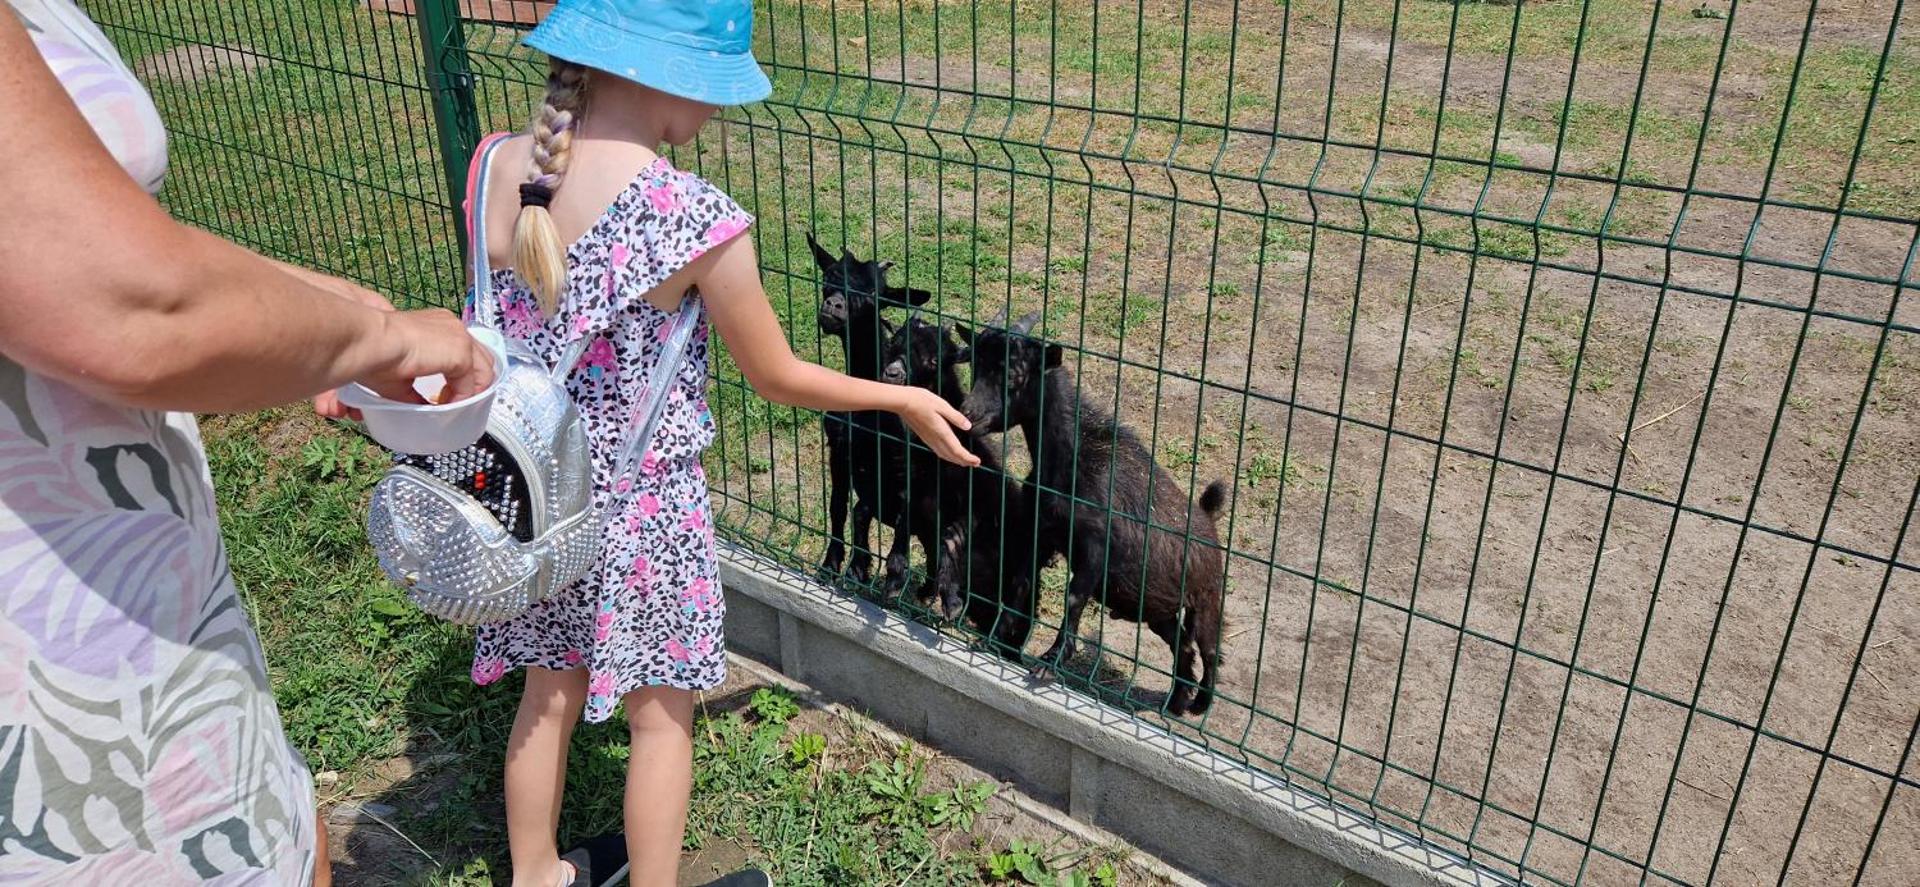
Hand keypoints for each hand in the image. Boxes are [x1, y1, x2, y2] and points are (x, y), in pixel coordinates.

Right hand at [354, 309, 496, 404]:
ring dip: (472, 392)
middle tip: (459, 403)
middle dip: (475, 383)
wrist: (371, 343)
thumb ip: (418, 391)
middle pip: (481, 358)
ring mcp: (459, 337)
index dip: (462, 375)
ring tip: (457, 408)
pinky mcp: (461, 352)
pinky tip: (451, 407)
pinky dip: (464, 398)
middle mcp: (452, 327)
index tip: (448, 394)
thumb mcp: (402, 376)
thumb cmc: (374, 355)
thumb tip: (422, 410)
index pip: (463, 350)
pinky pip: (472, 382)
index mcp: (438, 326)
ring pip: (483, 369)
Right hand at [895, 387, 979, 466]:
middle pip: (952, 456)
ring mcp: (929, 439)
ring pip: (944, 455)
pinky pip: (938, 451)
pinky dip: (946, 455)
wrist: (903, 402)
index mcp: (942, 432)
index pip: (957, 451)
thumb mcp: (942, 405)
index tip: (977, 461)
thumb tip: (968, 426)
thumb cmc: (921, 401)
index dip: (968, 458)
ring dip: (955, 460)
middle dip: (964, 461)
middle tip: (975, 464)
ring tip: (964, 461)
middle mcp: (935, 438)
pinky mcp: (924, 437)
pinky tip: (948, 453)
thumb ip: (956, 417)